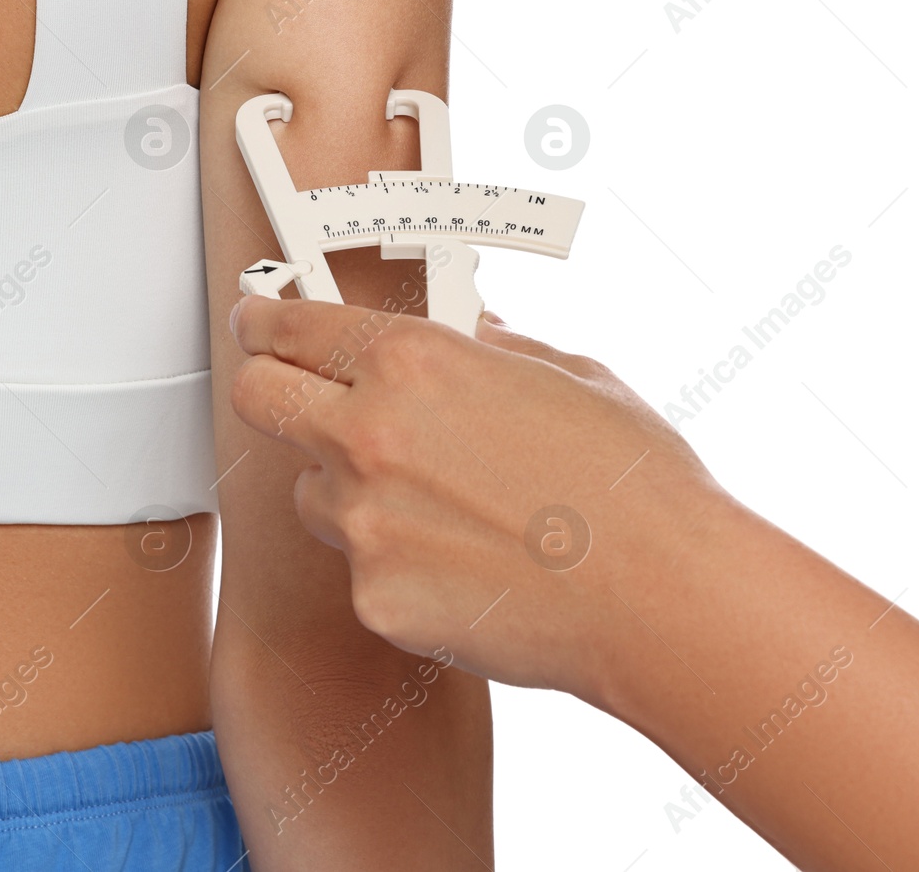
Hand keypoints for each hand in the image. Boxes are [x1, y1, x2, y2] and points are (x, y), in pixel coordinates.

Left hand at [227, 293, 730, 703]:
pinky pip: (360, 567)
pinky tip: (465, 563)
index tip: (258, 323)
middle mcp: (370, 434)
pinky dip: (396, 562)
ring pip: (312, 492)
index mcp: (413, 360)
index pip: (289, 327)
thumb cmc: (632, 485)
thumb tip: (466, 332)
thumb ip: (491, 347)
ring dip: (350, 489)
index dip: (264, 321)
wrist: (661, 597)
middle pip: (257, 399)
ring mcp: (363, 523)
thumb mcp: (567, 373)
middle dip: (267, 387)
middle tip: (297, 394)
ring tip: (440, 505)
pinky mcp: (373, 597)